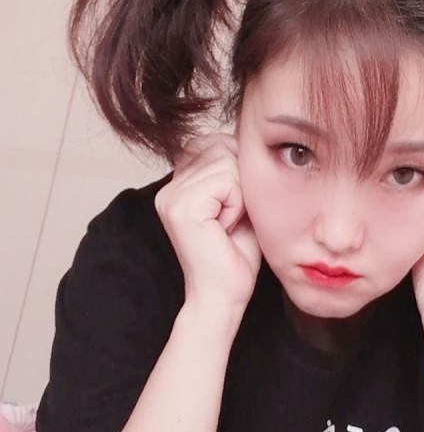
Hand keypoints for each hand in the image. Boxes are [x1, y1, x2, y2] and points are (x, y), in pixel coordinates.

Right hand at [155, 134, 260, 319]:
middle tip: (231, 219)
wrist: (224, 295)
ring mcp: (171, 196)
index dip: (237, 171)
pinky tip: (225, 228)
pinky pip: (227, 180)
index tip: (232, 208)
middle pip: (223, 147)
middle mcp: (169, 187)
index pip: (216, 141)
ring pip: (227, 163)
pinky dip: (237, 204)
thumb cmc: (236, 254)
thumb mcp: (240, 200)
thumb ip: (234, 168)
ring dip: (240, 196)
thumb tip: (246, 135)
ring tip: (228, 224)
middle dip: (240, 183)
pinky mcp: (180, 206)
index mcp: (179, 182)